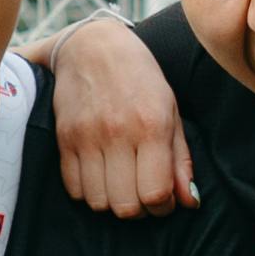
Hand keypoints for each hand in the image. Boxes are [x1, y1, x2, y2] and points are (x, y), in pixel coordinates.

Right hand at [38, 12, 192, 218]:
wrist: (93, 46)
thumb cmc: (140, 79)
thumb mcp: (171, 112)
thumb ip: (180, 160)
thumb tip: (190, 202)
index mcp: (151, 126)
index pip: (155, 193)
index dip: (162, 206)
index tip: (164, 198)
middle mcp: (117, 133)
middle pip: (125, 206)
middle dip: (139, 209)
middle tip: (142, 192)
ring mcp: (86, 137)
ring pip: (98, 202)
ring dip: (112, 201)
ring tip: (120, 183)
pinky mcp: (64, 139)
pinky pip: (74, 189)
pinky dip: (88, 191)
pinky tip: (100, 174)